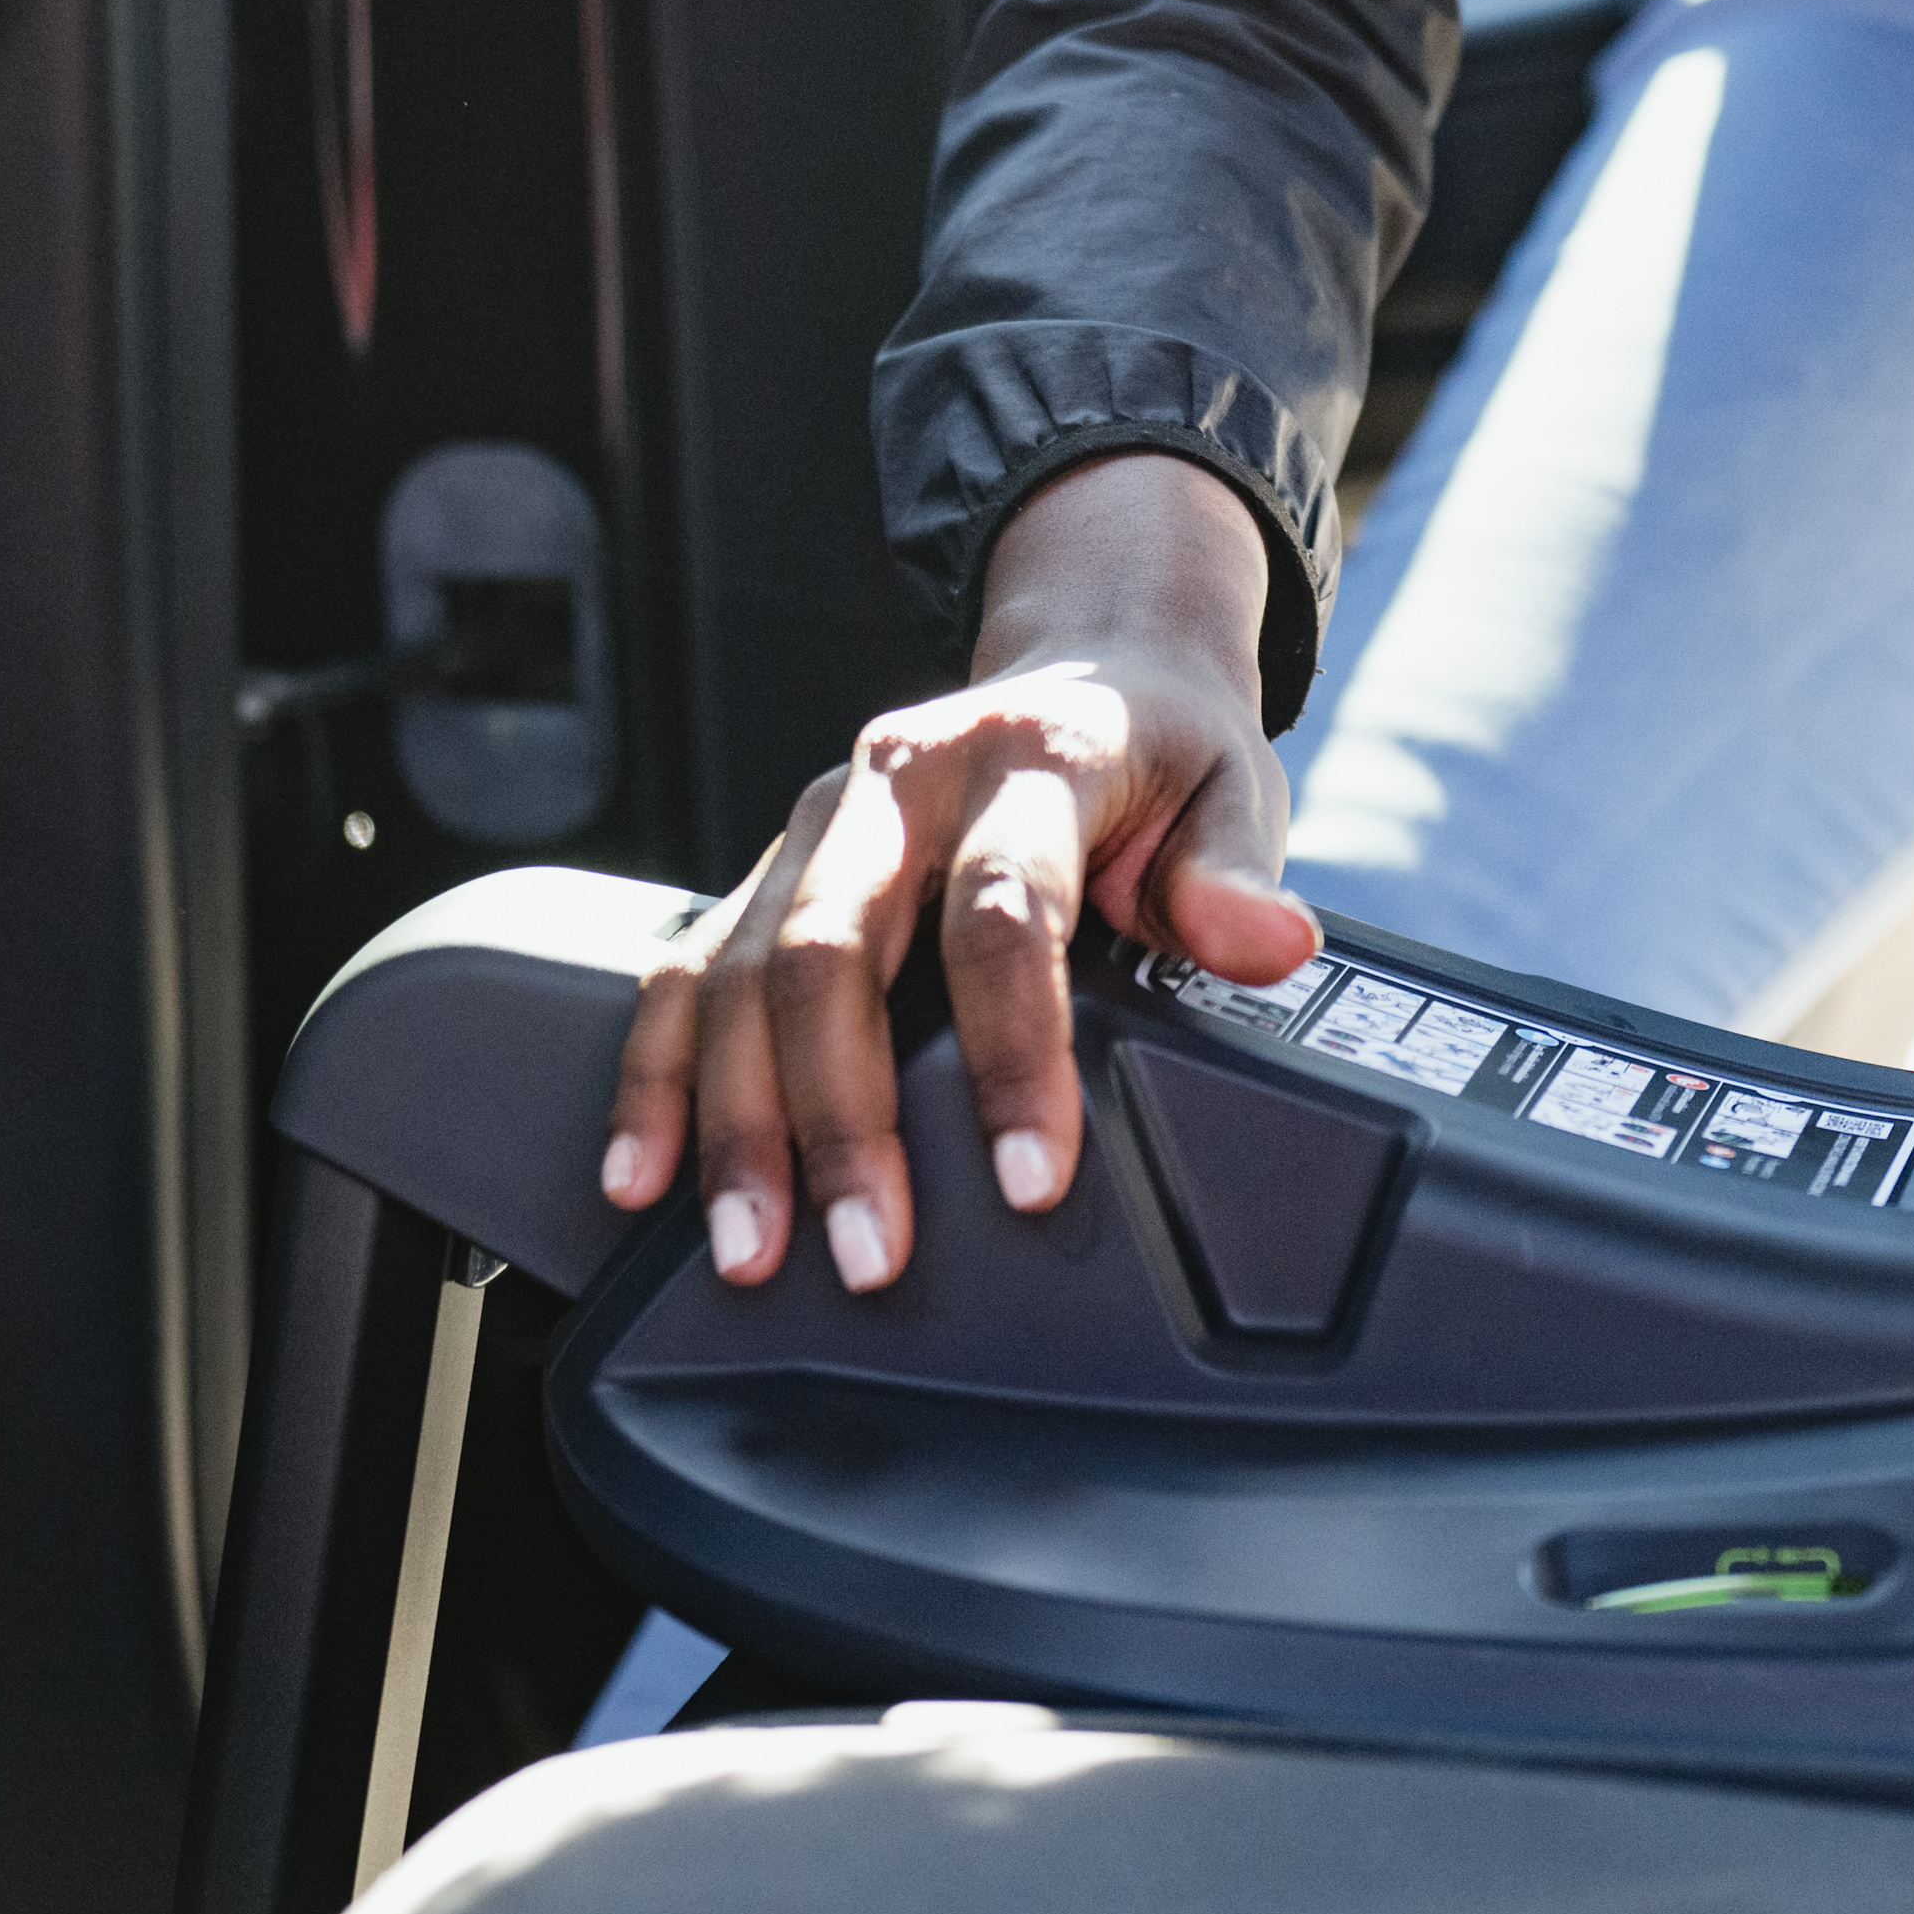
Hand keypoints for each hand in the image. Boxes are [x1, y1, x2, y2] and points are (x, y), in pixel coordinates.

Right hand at [600, 454, 1321, 1290]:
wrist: (1090, 664)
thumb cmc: (1162, 752)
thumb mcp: (1234, 790)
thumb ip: (1236, 873)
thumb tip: (1268, 942)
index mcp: (1027, 758)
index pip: (1004, 911)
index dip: (1011, 1051)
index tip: (1028, 1179)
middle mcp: (900, 779)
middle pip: (834, 949)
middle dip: (838, 1114)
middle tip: (868, 1249)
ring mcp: (818, 821)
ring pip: (744, 972)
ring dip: (736, 1121)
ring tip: (752, 1249)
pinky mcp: (771, 867)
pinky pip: (689, 970)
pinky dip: (658, 1074)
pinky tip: (646, 1173)